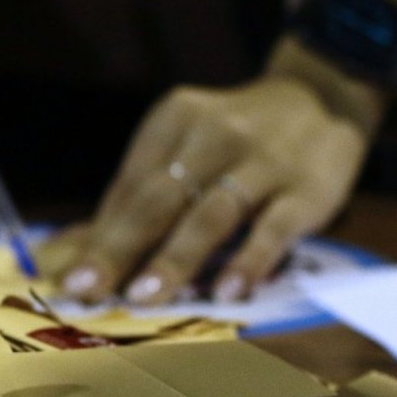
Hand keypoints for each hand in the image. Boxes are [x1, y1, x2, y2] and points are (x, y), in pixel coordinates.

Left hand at [50, 55, 378, 304]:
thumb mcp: (186, 147)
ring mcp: (263, 161)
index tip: (71, 282)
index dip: (99, 237)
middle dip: (119, 249)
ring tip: (144, 298)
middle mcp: (214, 134)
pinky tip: (226, 293)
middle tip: (89, 291)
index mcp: (173, 120)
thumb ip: (138, 199)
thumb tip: (72, 257)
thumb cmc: (235, 141)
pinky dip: (248, 261)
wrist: (325, 98)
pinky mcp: (307, 188)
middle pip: (158, 199)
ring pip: (210, 214)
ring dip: (174, 258)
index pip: (129, 186)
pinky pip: (273, 229)